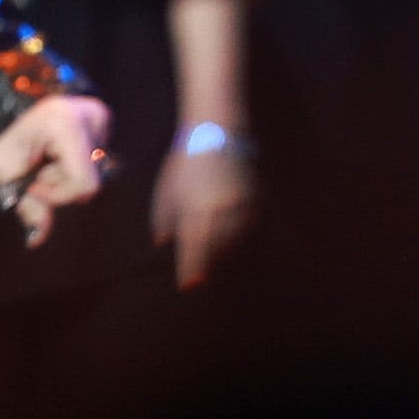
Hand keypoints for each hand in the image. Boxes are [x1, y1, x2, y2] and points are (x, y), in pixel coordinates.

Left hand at [0, 91, 115, 246]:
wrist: (3, 107)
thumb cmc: (3, 141)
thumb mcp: (3, 173)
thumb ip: (27, 205)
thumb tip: (37, 238)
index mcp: (66, 124)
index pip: (84, 182)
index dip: (59, 194)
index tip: (35, 185)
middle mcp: (92, 116)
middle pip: (93, 179)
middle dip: (62, 185)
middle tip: (39, 173)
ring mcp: (101, 118)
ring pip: (96, 172)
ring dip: (67, 177)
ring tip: (47, 163)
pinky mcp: (104, 122)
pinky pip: (95, 161)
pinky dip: (74, 167)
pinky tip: (58, 157)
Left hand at [151, 140, 256, 288]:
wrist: (217, 133)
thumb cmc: (186, 164)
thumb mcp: (167, 192)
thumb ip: (163, 220)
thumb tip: (164, 242)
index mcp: (195, 211)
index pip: (194, 249)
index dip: (192, 270)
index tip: (189, 285)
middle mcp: (220, 212)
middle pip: (218, 250)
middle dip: (209, 260)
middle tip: (202, 269)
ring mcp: (240, 205)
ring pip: (236, 239)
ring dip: (225, 249)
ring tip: (218, 252)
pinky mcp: (255, 198)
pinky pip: (249, 225)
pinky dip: (241, 232)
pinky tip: (233, 231)